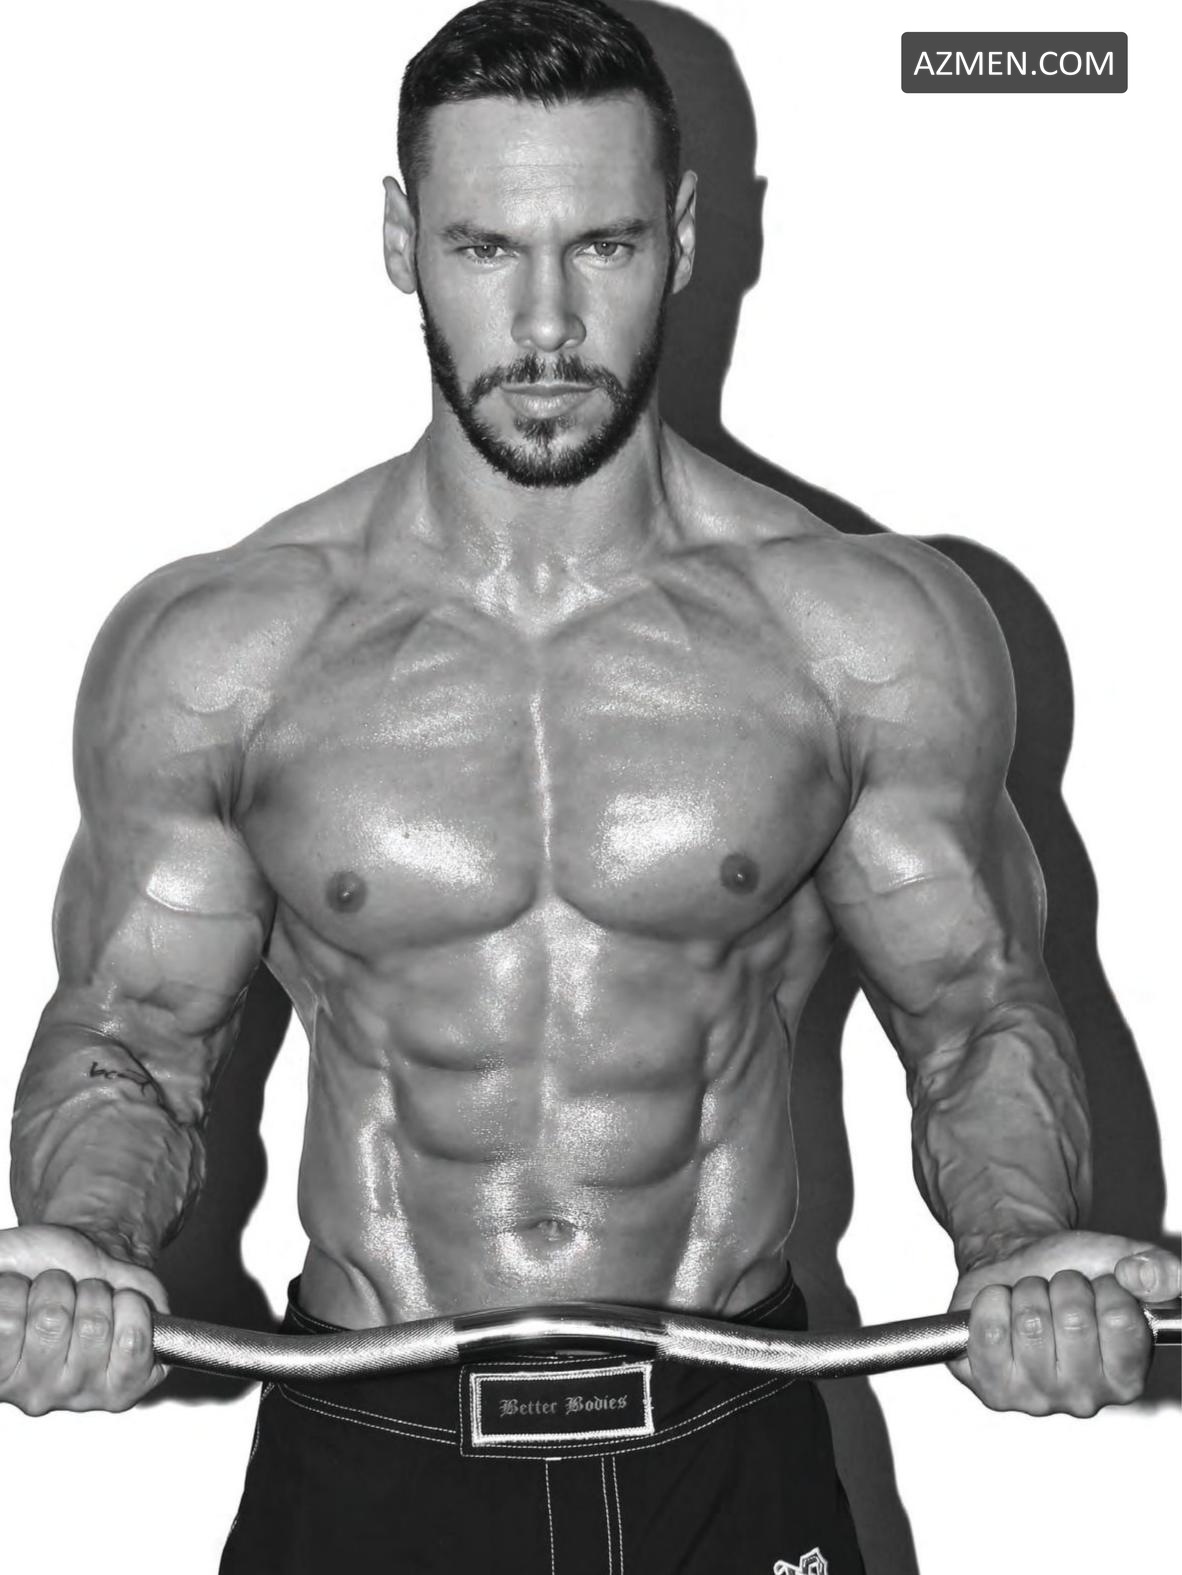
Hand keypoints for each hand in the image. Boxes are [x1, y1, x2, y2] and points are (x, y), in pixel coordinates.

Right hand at [0, 1224, 168, 1414]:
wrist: (98, 1257)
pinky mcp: (124, 1389)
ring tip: (91, 1298)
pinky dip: (133, 1308)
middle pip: (51, 1321)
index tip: (22, 1286)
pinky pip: (132, 1341)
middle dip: (60, 1286)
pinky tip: (122, 1308)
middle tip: (62, 1290)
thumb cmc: (46, 1266)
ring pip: (94, 1327)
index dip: (16, 1289)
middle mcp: (32, 1392)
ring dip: (97, 1294)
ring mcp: (79, 1394)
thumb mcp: (2, 1257)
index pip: (3, 1324)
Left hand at [947, 1229, 1179, 1415]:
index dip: (1105, 1287)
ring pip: (1030, 1321)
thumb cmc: (1068, 1273)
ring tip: (1031, 1299)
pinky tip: (1001, 1308)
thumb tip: (1145, 1277)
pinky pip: (990, 1332)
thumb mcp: (1121, 1261)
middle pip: (1074, 1320)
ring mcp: (1036, 1398)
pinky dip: (991, 1302)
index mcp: (1126, 1377)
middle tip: (1057, 1291)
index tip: (1098, 1286)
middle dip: (1062, 1285)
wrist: (1014, 1268)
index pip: (1121, 1320)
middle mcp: (1084, 1398)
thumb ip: (1158, 1270)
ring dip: (1027, 1291)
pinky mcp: (992, 1388)